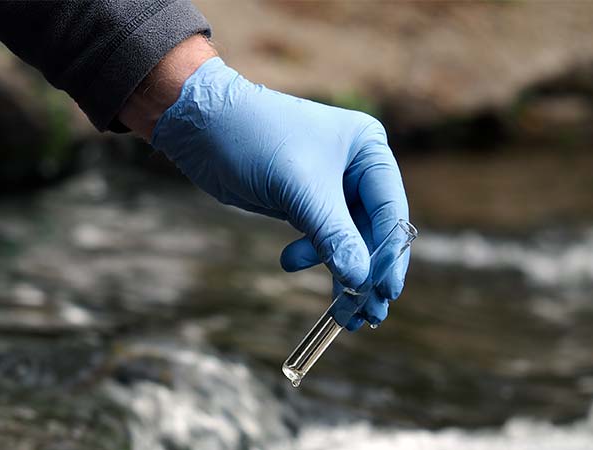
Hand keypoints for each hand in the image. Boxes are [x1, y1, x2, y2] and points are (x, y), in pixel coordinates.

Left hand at [150, 57, 409, 329]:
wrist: (201, 127)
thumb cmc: (255, 141)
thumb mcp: (300, 190)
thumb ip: (334, 236)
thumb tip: (361, 280)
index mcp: (368, 149)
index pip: (391, 211)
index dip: (389, 255)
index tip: (385, 293)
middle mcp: (356, 167)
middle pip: (374, 231)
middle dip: (367, 272)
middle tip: (367, 315)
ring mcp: (331, 186)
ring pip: (348, 240)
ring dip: (341, 272)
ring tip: (337, 311)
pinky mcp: (306, 201)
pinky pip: (322, 238)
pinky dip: (314, 257)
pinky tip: (290, 262)